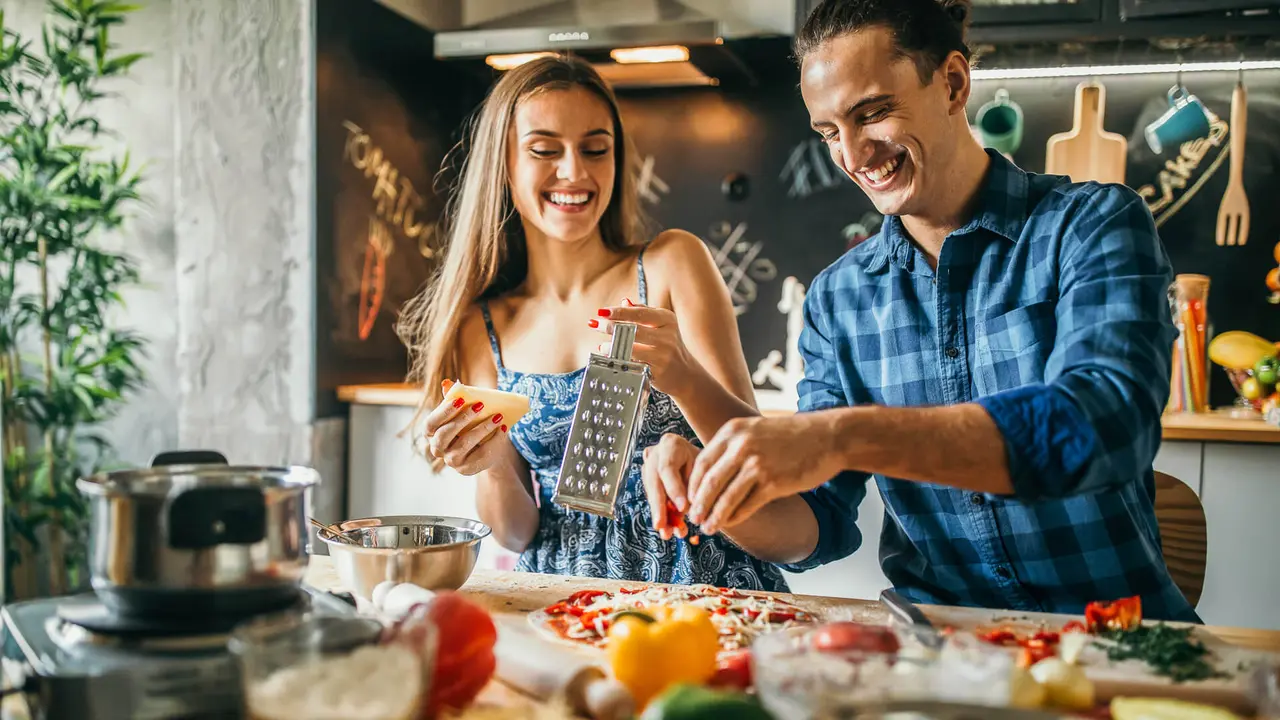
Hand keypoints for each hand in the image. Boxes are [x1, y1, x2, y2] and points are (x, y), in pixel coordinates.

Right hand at [423, 380, 510, 475]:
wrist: (486, 445)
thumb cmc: (470, 423)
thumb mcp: (463, 409)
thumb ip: (454, 397)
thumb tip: (447, 383)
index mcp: (431, 432)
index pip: (430, 423)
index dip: (443, 412)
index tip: (460, 400)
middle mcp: (437, 449)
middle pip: (444, 435)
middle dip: (463, 419)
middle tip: (480, 405)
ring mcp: (451, 461)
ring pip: (464, 444)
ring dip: (482, 428)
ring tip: (498, 417)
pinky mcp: (467, 469)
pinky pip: (481, 454)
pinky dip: (494, 440)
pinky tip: (502, 429)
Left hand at [590, 298, 698, 397]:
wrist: (684, 374)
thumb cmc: (668, 346)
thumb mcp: (660, 325)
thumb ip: (642, 313)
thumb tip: (623, 302)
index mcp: (666, 319)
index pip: (639, 313)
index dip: (618, 312)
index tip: (601, 311)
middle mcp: (667, 335)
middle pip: (633, 328)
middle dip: (610, 326)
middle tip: (595, 324)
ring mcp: (663, 355)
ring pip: (631, 348)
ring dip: (611, 346)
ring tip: (602, 346)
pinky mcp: (657, 371)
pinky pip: (633, 365)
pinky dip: (618, 361)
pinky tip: (611, 358)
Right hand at [641, 434, 699, 539]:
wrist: (702, 459)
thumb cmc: (707, 463)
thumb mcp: (705, 469)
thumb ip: (695, 484)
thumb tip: (684, 509)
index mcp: (671, 444)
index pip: (667, 468)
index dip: (674, 489)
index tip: (683, 508)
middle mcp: (655, 453)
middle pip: (654, 482)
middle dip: (659, 507)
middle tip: (663, 527)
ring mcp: (647, 467)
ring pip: (651, 493)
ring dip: (659, 515)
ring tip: (667, 533)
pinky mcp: (647, 480)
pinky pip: (652, 499)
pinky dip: (661, 514)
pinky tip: (667, 529)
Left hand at [686, 414, 842, 534]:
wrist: (827, 437)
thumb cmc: (791, 436)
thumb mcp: (755, 429)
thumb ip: (733, 446)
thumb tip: (711, 471)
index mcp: (733, 431)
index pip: (702, 463)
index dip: (693, 485)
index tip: (689, 500)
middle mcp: (741, 446)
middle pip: (710, 482)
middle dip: (699, 504)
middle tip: (692, 519)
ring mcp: (757, 465)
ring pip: (726, 497)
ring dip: (714, 516)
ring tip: (708, 527)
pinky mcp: (773, 483)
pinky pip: (747, 505)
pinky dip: (735, 517)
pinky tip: (730, 523)